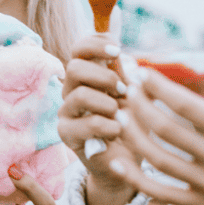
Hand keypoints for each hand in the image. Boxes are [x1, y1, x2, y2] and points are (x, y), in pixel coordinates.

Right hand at [59, 35, 139, 204]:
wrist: (126, 161)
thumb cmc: (132, 124)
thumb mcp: (137, 97)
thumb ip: (130, 76)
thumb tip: (125, 59)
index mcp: (87, 75)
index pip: (79, 48)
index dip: (95, 43)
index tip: (117, 50)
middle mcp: (71, 90)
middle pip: (74, 67)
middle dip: (104, 77)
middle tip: (123, 91)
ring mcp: (66, 111)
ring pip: (79, 94)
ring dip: (107, 103)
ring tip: (120, 115)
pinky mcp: (66, 134)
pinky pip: (86, 124)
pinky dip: (109, 126)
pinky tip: (118, 131)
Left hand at [109, 68, 203, 204]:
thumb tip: (197, 70)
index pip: (187, 105)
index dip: (158, 86)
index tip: (140, 71)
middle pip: (166, 129)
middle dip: (139, 104)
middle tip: (125, 88)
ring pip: (158, 159)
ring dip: (133, 135)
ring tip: (119, 115)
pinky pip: (162, 194)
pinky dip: (136, 179)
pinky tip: (118, 162)